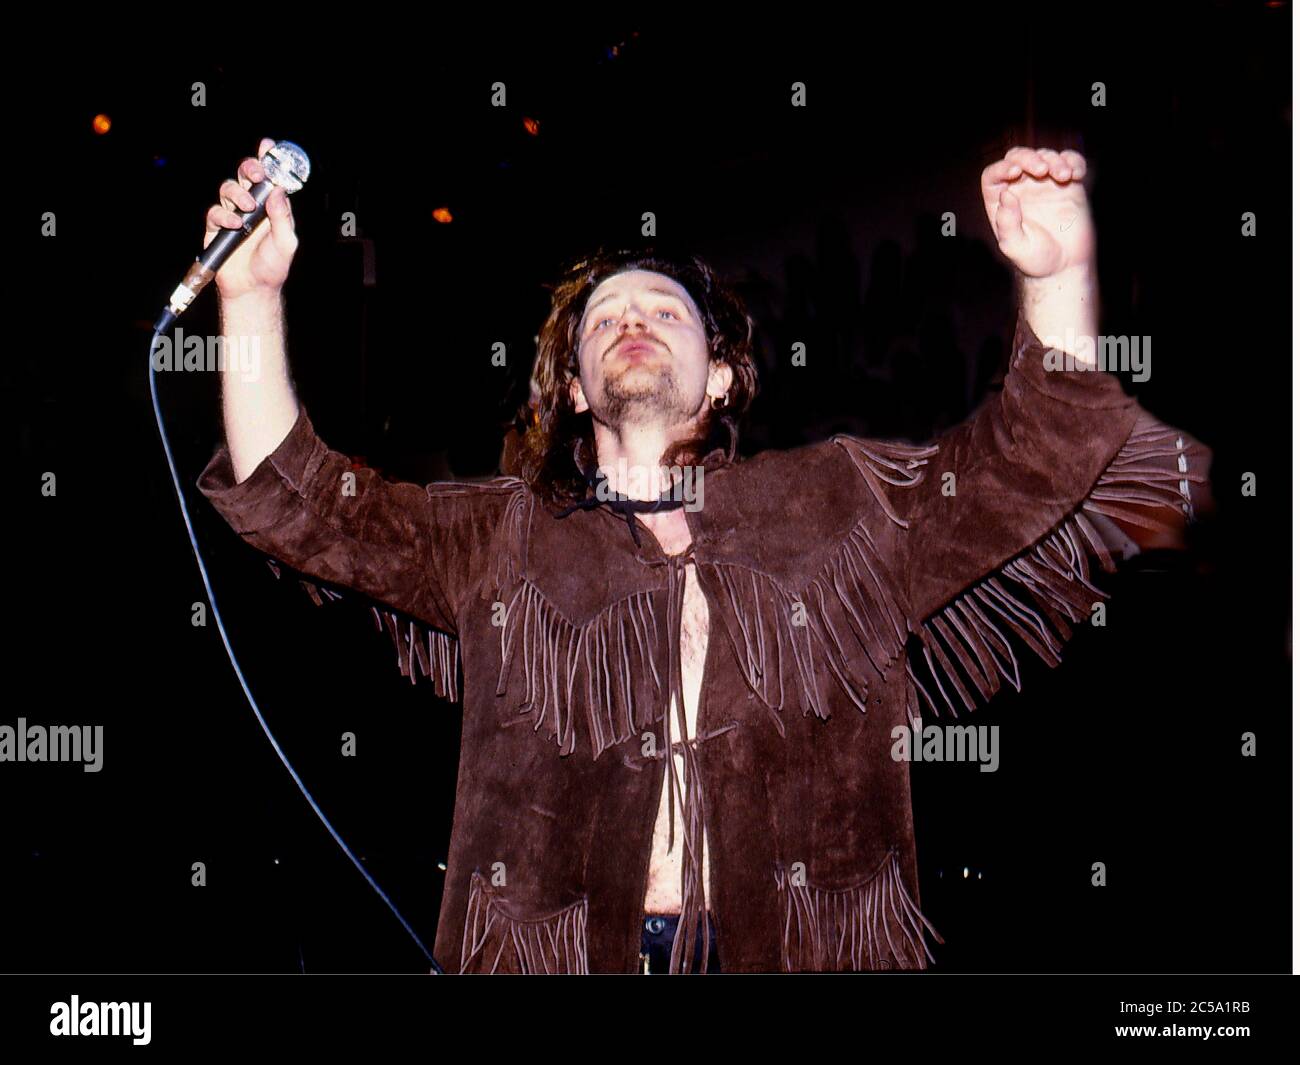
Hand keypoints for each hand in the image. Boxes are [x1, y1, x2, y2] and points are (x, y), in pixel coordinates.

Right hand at [205, 137, 298, 300]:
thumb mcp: (286, 242)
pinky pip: (215, 212)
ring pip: (229, 188)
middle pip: (246, 175)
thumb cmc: (272, 267)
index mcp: (271, 207)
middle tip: (257, 174)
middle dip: (250, 168)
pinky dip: (224, 215)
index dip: (268, 160)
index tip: (268, 146)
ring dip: (237, 193)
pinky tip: (236, 225)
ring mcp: (233, 214)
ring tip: (247, 208)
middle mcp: (252, 207)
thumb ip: (283, 216)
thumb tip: (278, 190)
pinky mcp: (216, 227)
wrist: (252, 289)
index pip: (269, 178)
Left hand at [980, 146, 1092, 279]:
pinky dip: (1074, 162)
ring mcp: (1045, 184)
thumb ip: (1007, 223)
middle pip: (1018, 158)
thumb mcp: (1015, 247)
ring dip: (1055, 161)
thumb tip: (1006, 194)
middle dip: (1029, 158)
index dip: (1001, 168)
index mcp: (1000, 201)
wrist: (1063, 266)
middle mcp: (1021, 188)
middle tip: (1042, 170)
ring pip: (1046, 157)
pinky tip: (1076, 174)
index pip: (994, 175)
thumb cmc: (1034, 259)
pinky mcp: (1068, 184)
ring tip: (1065, 176)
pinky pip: (1070, 163)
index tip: (1015, 172)